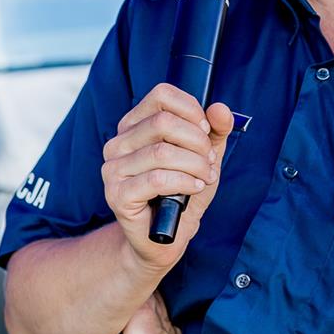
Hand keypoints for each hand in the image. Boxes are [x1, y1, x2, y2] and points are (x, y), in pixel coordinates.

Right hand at [101, 83, 233, 269]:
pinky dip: (184, 182)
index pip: (161, 95)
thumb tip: (220, 109)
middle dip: (197, 142)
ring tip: (205, 178)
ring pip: (162, 152)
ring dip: (195, 165)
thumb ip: (215, 130)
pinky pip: (157, 179)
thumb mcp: (204, 156)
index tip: (206, 131)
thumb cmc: (182, 192)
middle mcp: (117, 143)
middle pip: (164, 122)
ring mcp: (113, 169)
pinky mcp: (117, 194)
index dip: (191, 110)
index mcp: (134, 126)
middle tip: (209, 162)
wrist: (165, 238)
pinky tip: (194, 188)